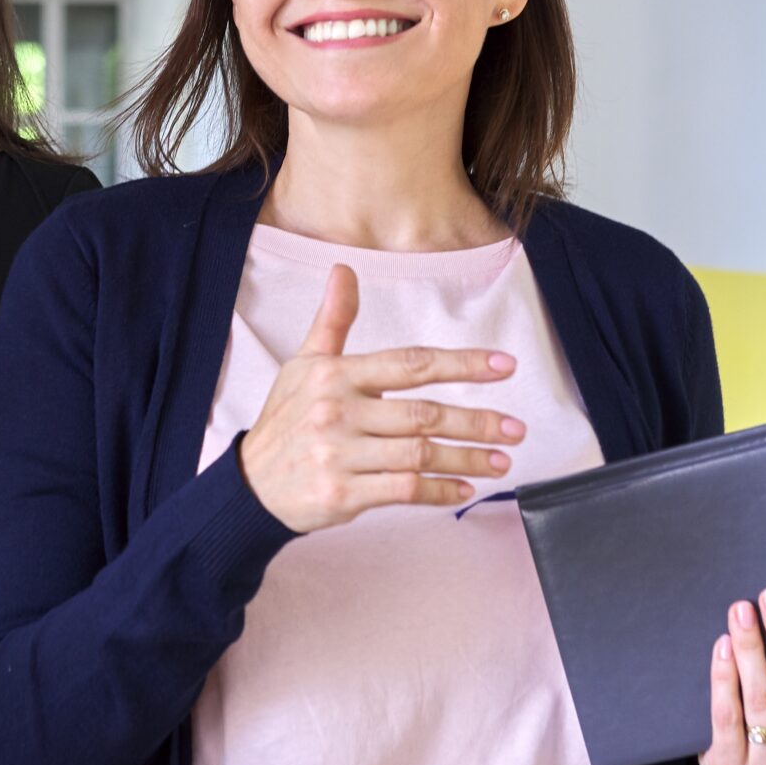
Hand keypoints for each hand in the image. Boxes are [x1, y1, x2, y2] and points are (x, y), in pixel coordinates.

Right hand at [236, 264, 523, 534]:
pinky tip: (464, 490)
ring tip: (501, 462)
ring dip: (467, 459)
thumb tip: (345, 270)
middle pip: (424, 414)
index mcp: (336, 376)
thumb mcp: (303, 366)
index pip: (411, 364)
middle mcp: (339, 412)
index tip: (503, 367)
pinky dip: (439, 491)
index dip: (462, 363)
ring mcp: (340, 455)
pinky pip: (404, 490)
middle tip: (515, 429)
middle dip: (477, 422)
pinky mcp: (343, 493)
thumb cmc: (286, 422)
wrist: (250, 485)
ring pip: (419, 454)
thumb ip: (333, 321)